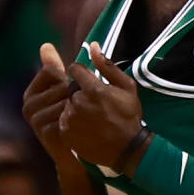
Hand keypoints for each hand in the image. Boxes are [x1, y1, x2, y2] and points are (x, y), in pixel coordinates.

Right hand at [23, 43, 73, 161]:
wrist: (76, 153)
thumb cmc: (72, 116)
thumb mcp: (62, 89)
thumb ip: (53, 68)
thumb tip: (45, 45)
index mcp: (31, 92)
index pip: (52, 71)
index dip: (69, 78)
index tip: (72, 92)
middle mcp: (29, 105)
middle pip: (62, 85)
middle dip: (77, 93)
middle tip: (80, 108)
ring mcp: (36, 120)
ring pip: (68, 99)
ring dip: (81, 106)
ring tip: (82, 117)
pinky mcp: (47, 133)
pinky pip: (70, 114)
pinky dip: (81, 118)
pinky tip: (82, 126)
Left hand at [59, 42, 144, 170]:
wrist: (127, 149)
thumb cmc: (130, 116)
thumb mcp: (127, 87)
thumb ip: (108, 66)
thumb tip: (93, 45)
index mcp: (93, 89)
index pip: (75, 70)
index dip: (82, 74)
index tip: (89, 82)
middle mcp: (78, 102)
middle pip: (70, 89)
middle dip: (80, 93)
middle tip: (95, 105)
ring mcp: (70, 119)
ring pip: (67, 105)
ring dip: (75, 108)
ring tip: (92, 118)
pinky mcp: (65, 132)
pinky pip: (64, 120)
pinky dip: (72, 122)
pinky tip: (86, 127)